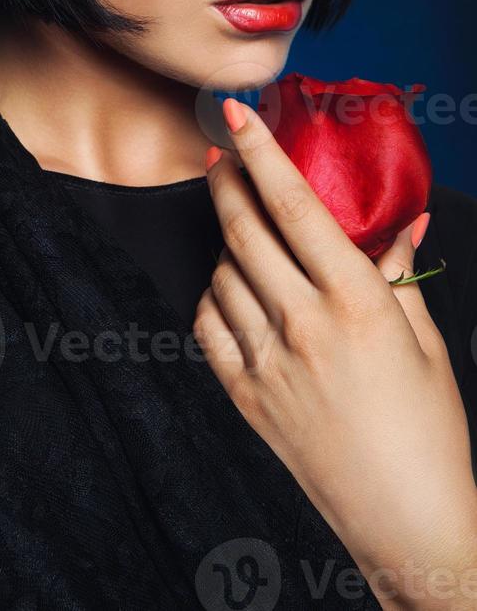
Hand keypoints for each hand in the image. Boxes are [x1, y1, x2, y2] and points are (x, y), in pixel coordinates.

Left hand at [194, 97, 476, 608]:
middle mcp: (304, 324)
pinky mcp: (245, 395)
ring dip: (226, 242)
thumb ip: (403, 271)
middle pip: (244, 230)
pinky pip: (207, 325)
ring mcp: (268, 361)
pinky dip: (213, 296)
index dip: (263, 154)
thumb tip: (405, 219)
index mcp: (357, 301)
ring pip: (222, 273)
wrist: (404, 518)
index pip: (297, 208)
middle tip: (218, 154)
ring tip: (244, 234)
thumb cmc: (427, 428)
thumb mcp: (426, 339)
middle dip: (225, 180)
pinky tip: (231, 289)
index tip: (238, 117)